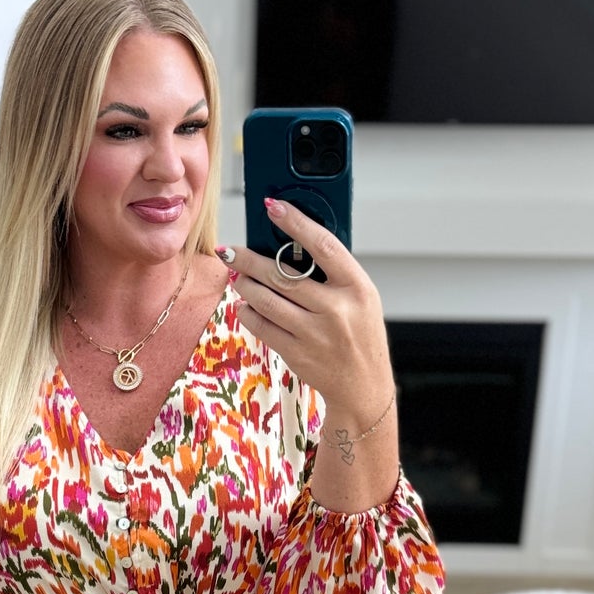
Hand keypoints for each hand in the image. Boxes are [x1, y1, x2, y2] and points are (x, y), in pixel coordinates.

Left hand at [221, 200, 393, 422]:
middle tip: (230, 251)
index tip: (272, 207)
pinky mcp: (297, 354)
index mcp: (357, 287)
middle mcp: (336, 310)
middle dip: (248, 260)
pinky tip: (246, 306)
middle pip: (282, 274)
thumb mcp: (360, 298)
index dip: (295, 222)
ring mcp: (315, 334)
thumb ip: (333, 273)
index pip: (322, 245)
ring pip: (266, 300)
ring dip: (245, 286)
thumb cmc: (360, 334)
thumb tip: (291, 243)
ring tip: (237, 278)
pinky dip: (248, 313)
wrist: (363, 386)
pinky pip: (262, 326)